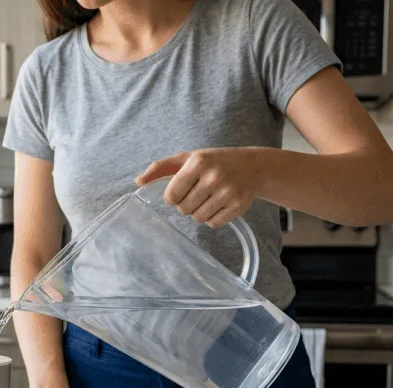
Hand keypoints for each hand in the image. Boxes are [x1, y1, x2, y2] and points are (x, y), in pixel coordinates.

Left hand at [136, 148, 261, 227]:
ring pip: (198, 218)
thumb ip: (161, 168)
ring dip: (199, 212)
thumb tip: (138, 182)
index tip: (180, 190)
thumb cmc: (214, 162)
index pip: (171, 194)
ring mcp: (228, 192)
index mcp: (198, 162)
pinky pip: (213, 224)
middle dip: (187, 204)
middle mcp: (213, 176)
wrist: (253, 167)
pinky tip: (220, 204)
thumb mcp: (188, 158)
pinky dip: (213, 217)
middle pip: (184, 209)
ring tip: (209, 197)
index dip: (173, 196)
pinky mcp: (238, 206)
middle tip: (198, 192)